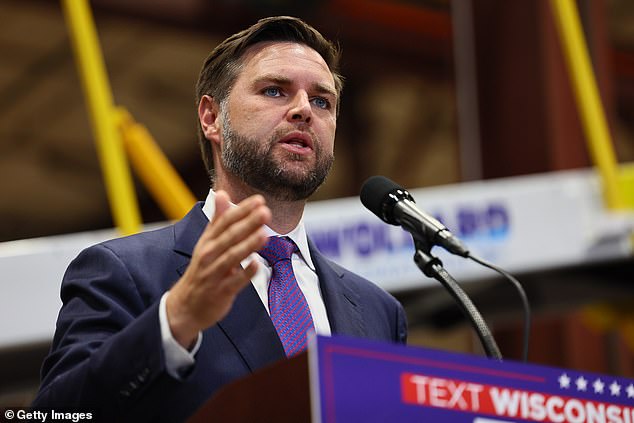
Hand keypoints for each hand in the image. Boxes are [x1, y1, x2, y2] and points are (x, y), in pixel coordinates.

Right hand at [166, 191, 270, 347]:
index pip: (225, 221)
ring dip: (248, 245)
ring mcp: (214, 273)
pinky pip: (234, 282)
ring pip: (232, 257)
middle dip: (248, 223)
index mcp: (208, 241)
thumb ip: (217, 219)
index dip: (242, 210)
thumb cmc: (201, 270)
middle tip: (264, 212)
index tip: (258, 200)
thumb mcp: (206, 242)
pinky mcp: (220, 292)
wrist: (186, 306)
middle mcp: (209, 255)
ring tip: (264, 234)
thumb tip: (222, 193)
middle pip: (229, 236)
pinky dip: (245, 273)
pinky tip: (257, 265)